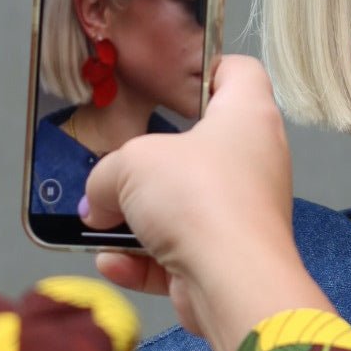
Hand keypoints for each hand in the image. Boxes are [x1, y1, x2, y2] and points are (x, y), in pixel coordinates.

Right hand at [81, 57, 330, 350]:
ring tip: (97, 221)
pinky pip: (177, 254)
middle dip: (150, 162)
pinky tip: (111, 261)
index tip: (170, 77)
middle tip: (114, 162)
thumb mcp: (131, 163)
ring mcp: (241, 214)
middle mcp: (253, 162)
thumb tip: (96, 203)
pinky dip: (143, 260)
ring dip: (137, 219)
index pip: (239, 74)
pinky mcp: (226, 259)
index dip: (206, 68)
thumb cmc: (201, 199)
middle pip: (199, 147)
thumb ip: (105, 175)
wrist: (231, 282)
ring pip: (184, 207)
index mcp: (248, 117)